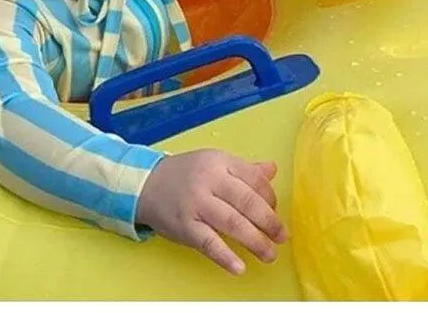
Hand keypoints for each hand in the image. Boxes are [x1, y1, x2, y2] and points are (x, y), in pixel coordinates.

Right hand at [135, 149, 287, 274]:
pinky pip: (208, 242)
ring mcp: (195, 203)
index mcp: (218, 161)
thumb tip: (272, 170)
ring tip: (269, 254)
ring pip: (232, 222)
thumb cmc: (185, 175)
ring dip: (255, 241)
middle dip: (269, 222)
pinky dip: (226, 256)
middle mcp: (208, 180)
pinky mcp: (185, 226)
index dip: (270, 197)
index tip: (275, 211)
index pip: (253, 179)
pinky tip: (239, 267)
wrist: (146, 184)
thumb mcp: (212, 163)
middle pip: (247, 201)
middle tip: (281, 237)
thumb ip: (243, 169)